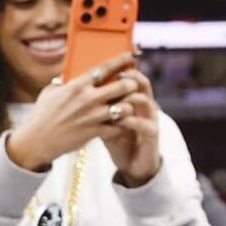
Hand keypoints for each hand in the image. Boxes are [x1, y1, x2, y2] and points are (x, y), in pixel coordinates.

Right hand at [8, 52, 143, 171]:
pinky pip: (118, 127)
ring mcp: (92, 116)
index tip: (131, 56)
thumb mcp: (50, 92)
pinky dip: (121, 125)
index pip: (105, 68)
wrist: (34, 142)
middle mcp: (88, 99)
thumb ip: (63, 82)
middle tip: (132, 84)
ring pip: (125, 107)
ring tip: (127, 106)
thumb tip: (70, 73)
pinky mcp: (94, 132)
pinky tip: (120, 124)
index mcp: (77, 85)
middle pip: (123, 85)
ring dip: (129, 106)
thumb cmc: (41, 116)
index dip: (121, 60)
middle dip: (132, 84)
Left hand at [100, 63, 162, 187]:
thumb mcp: (105, 120)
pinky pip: (144, 124)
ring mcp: (151, 118)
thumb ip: (96, 105)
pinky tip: (118, 122)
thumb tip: (72, 89)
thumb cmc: (117, 139)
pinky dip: (131, 121)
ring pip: (144, 101)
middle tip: (113, 77)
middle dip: (128, 78)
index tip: (109, 62)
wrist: (133, 164)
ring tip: (114, 100)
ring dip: (129, 98)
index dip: (124, 67)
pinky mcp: (152, 134)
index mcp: (135, 98)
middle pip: (142, 83)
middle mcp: (146, 105)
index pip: (132, 76)